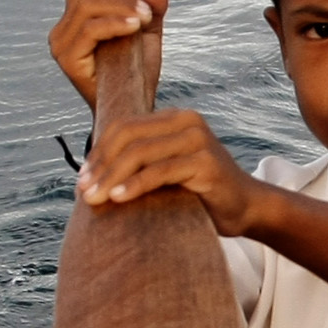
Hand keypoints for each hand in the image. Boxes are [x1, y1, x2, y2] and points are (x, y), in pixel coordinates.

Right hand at [50, 0, 163, 106]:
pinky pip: (89, 28)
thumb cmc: (135, 75)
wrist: (131, 111)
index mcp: (75, 20)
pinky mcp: (67, 59)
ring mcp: (61, 45)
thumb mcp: (147, 35)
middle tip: (146, 12)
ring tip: (144, 20)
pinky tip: (134, 27)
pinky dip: (115, 23)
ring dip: (121, 7)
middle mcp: (62, 31)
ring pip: (86, 4)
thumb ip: (152, 7)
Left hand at [73, 109, 261, 231]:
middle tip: (83, 191)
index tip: (82, 178)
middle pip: (128, 137)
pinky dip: (136, 185)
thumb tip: (90, 174)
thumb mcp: (166, 171)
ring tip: (94, 198)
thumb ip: (140, 163)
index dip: (98, 152)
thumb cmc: (200, 194)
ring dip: (112, 177)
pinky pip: (160, 171)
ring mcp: (197, 139)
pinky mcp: (205, 162)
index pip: (124, 127)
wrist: (245, 208)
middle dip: (101, 165)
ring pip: (140, 153)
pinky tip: (119, 198)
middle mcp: (186, 121)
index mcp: (173, 118)